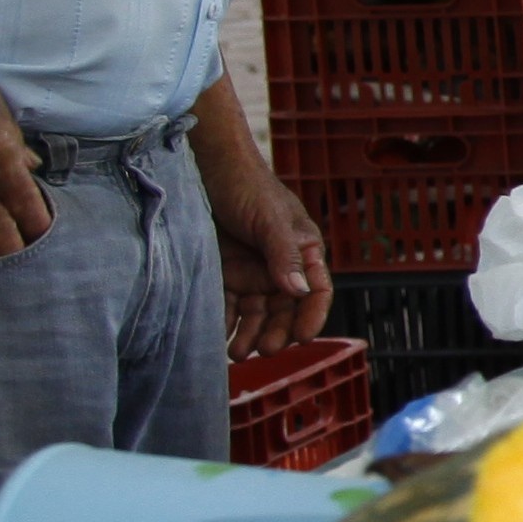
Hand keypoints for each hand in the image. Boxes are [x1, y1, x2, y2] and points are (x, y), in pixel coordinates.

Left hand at [202, 153, 333, 354]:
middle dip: (276, 333)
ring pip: (256, 314)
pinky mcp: (224, 274)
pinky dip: (225, 324)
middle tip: (263, 351)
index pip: (317, 291)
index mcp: (303, 252)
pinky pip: (228, 306)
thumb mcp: (271, 219)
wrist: (204, 168)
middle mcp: (279, 266)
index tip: (301, 338)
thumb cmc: (247, 186)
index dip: (312, 316)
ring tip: (236, 353)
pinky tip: (219, 336)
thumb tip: (299, 292)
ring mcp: (251, 271)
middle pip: (285, 310)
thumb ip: (285, 256)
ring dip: (249, 336)